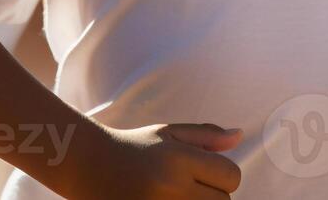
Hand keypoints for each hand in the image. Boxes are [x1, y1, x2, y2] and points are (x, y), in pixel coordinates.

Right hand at [73, 122, 242, 199]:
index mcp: (179, 160)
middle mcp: (171, 188)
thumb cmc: (134, 147)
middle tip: (187, 186)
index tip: (205, 172)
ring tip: (176, 195)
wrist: (87, 167)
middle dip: (212, 195)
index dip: (223, 174)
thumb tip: (240, 136)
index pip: (231, 176)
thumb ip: (206, 136)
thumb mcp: (168, 133)